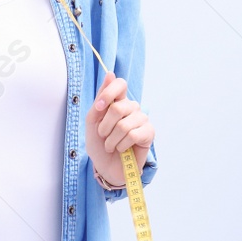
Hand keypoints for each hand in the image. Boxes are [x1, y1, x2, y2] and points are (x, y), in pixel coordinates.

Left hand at [84, 71, 152, 187]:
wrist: (105, 166)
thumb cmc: (99, 144)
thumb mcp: (92, 122)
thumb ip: (100, 100)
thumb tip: (111, 73)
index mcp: (118, 101)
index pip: (120, 84)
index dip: (108, 93)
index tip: (98, 108)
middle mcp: (132, 107)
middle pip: (118, 107)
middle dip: (104, 126)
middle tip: (103, 136)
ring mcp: (142, 119)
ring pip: (124, 125)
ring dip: (112, 140)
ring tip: (112, 145)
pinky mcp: (149, 132)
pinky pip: (133, 134)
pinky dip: (122, 145)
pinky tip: (123, 149)